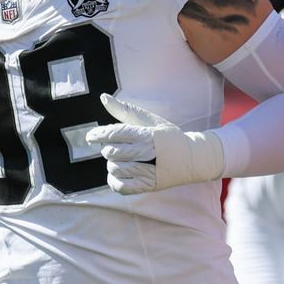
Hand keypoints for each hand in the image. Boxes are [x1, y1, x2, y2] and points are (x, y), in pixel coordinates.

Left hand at [86, 94, 223, 193]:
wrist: (193, 158)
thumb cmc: (167, 137)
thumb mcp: (148, 120)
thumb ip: (124, 110)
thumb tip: (103, 97)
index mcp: (145, 134)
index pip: (113, 133)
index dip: (97, 135)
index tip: (90, 137)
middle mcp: (146, 152)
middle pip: (110, 152)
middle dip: (109, 150)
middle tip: (118, 148)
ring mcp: (147, 171)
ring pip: (113, 169)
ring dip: (113, 165)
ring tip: (123, 160)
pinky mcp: (148, 186)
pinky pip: (120, 186)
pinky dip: (114, 181)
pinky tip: (120, 174)